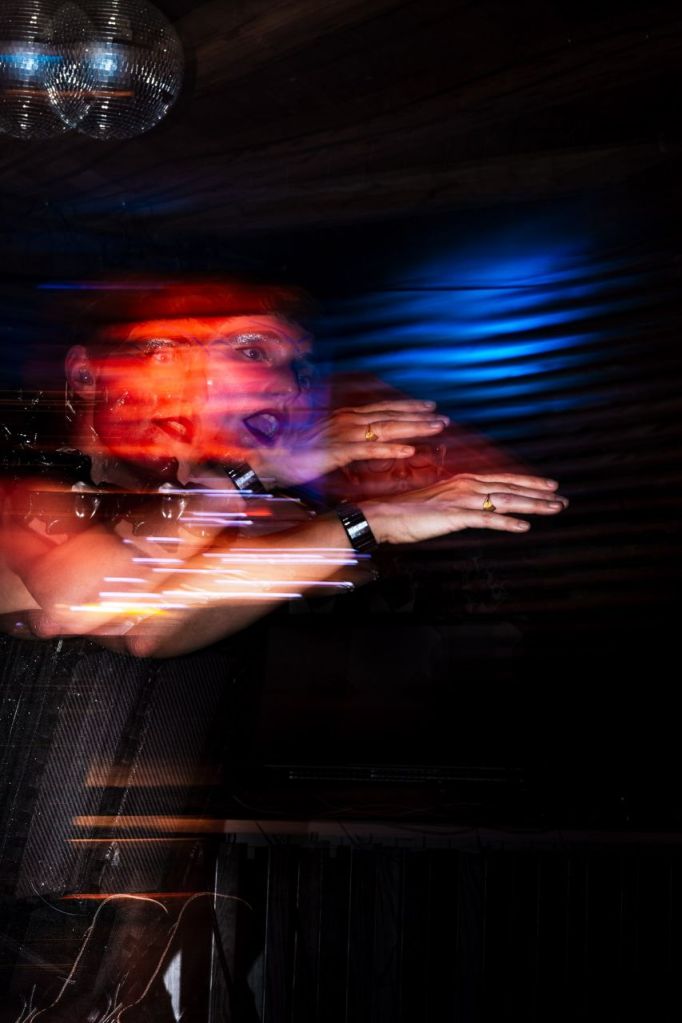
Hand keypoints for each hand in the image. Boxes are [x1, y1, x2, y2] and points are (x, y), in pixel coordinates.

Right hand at [248, 400, 449, 485]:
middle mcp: (346, 420)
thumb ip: (344, 440)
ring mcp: (343, 434)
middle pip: (390, 414)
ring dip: (414, 427)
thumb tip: (360, 442)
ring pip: (386, 428)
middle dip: (418, 414)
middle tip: (442, 416)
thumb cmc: (294, 453)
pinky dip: (392, 449)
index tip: (428, 406)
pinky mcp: (338, 451)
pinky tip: (410, 451)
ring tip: (437, 428)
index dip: (406, 406)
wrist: (269, 459)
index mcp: (344, 417)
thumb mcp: (324, 442)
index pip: (382, 408)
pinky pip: (370, 450)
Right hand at [359, 472, 568, 543]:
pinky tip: (524, 526)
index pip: (504, 479)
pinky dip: (507, 523)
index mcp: (463, 481)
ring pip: (505, 501)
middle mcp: (466, 486)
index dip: (529, 482)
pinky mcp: (454, 516)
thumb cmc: (408, 511)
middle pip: (511, 488)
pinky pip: (487, 520)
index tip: (549, 485)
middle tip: (562, 499)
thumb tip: (478, 508)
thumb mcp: (440, 502)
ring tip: (554, 509)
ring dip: (533, 505)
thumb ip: (461, 502)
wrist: (384, 514)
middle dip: (539, 493)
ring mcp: (462, 500)